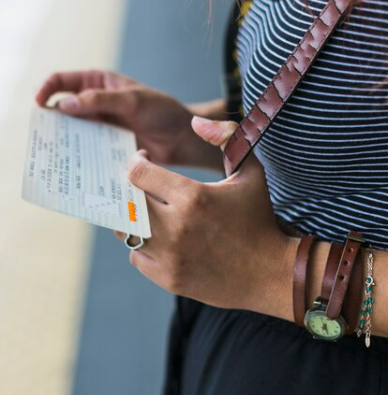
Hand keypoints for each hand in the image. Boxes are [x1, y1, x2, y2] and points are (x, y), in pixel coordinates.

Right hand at [35, 70, 221, 169]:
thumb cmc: (161, 111)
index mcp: (97, 82)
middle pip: (61, 108)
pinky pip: (85, 149)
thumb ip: (99, 100)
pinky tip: (72, 165)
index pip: (62, 81)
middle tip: (42, 136)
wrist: (183, 139)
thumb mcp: (132, 100)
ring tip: (53, 153)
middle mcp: (94, 103)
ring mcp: (98, 125)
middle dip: (50, 120)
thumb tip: (63, 105)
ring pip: (71, 131)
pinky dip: (76, 155)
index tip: (39, 105)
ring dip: (62, 140)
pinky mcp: (104, 145)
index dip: (46, 90)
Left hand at [117, 117, 297, 318]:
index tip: (143, 160)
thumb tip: (196, 122)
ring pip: (126, 231)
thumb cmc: (258, 218)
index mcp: (192, 196)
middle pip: (127, 202)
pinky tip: (158, 239)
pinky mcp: (168, 278)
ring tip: (148, 212)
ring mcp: (170, 256)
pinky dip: (142, 247)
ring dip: (132, 219)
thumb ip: (227, 137)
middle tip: (140, 187)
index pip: (138, 173)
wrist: (273, 273)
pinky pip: (136, 257)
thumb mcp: (250, 172)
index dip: (136, 162)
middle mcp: (176, 226)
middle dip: (129, 190)